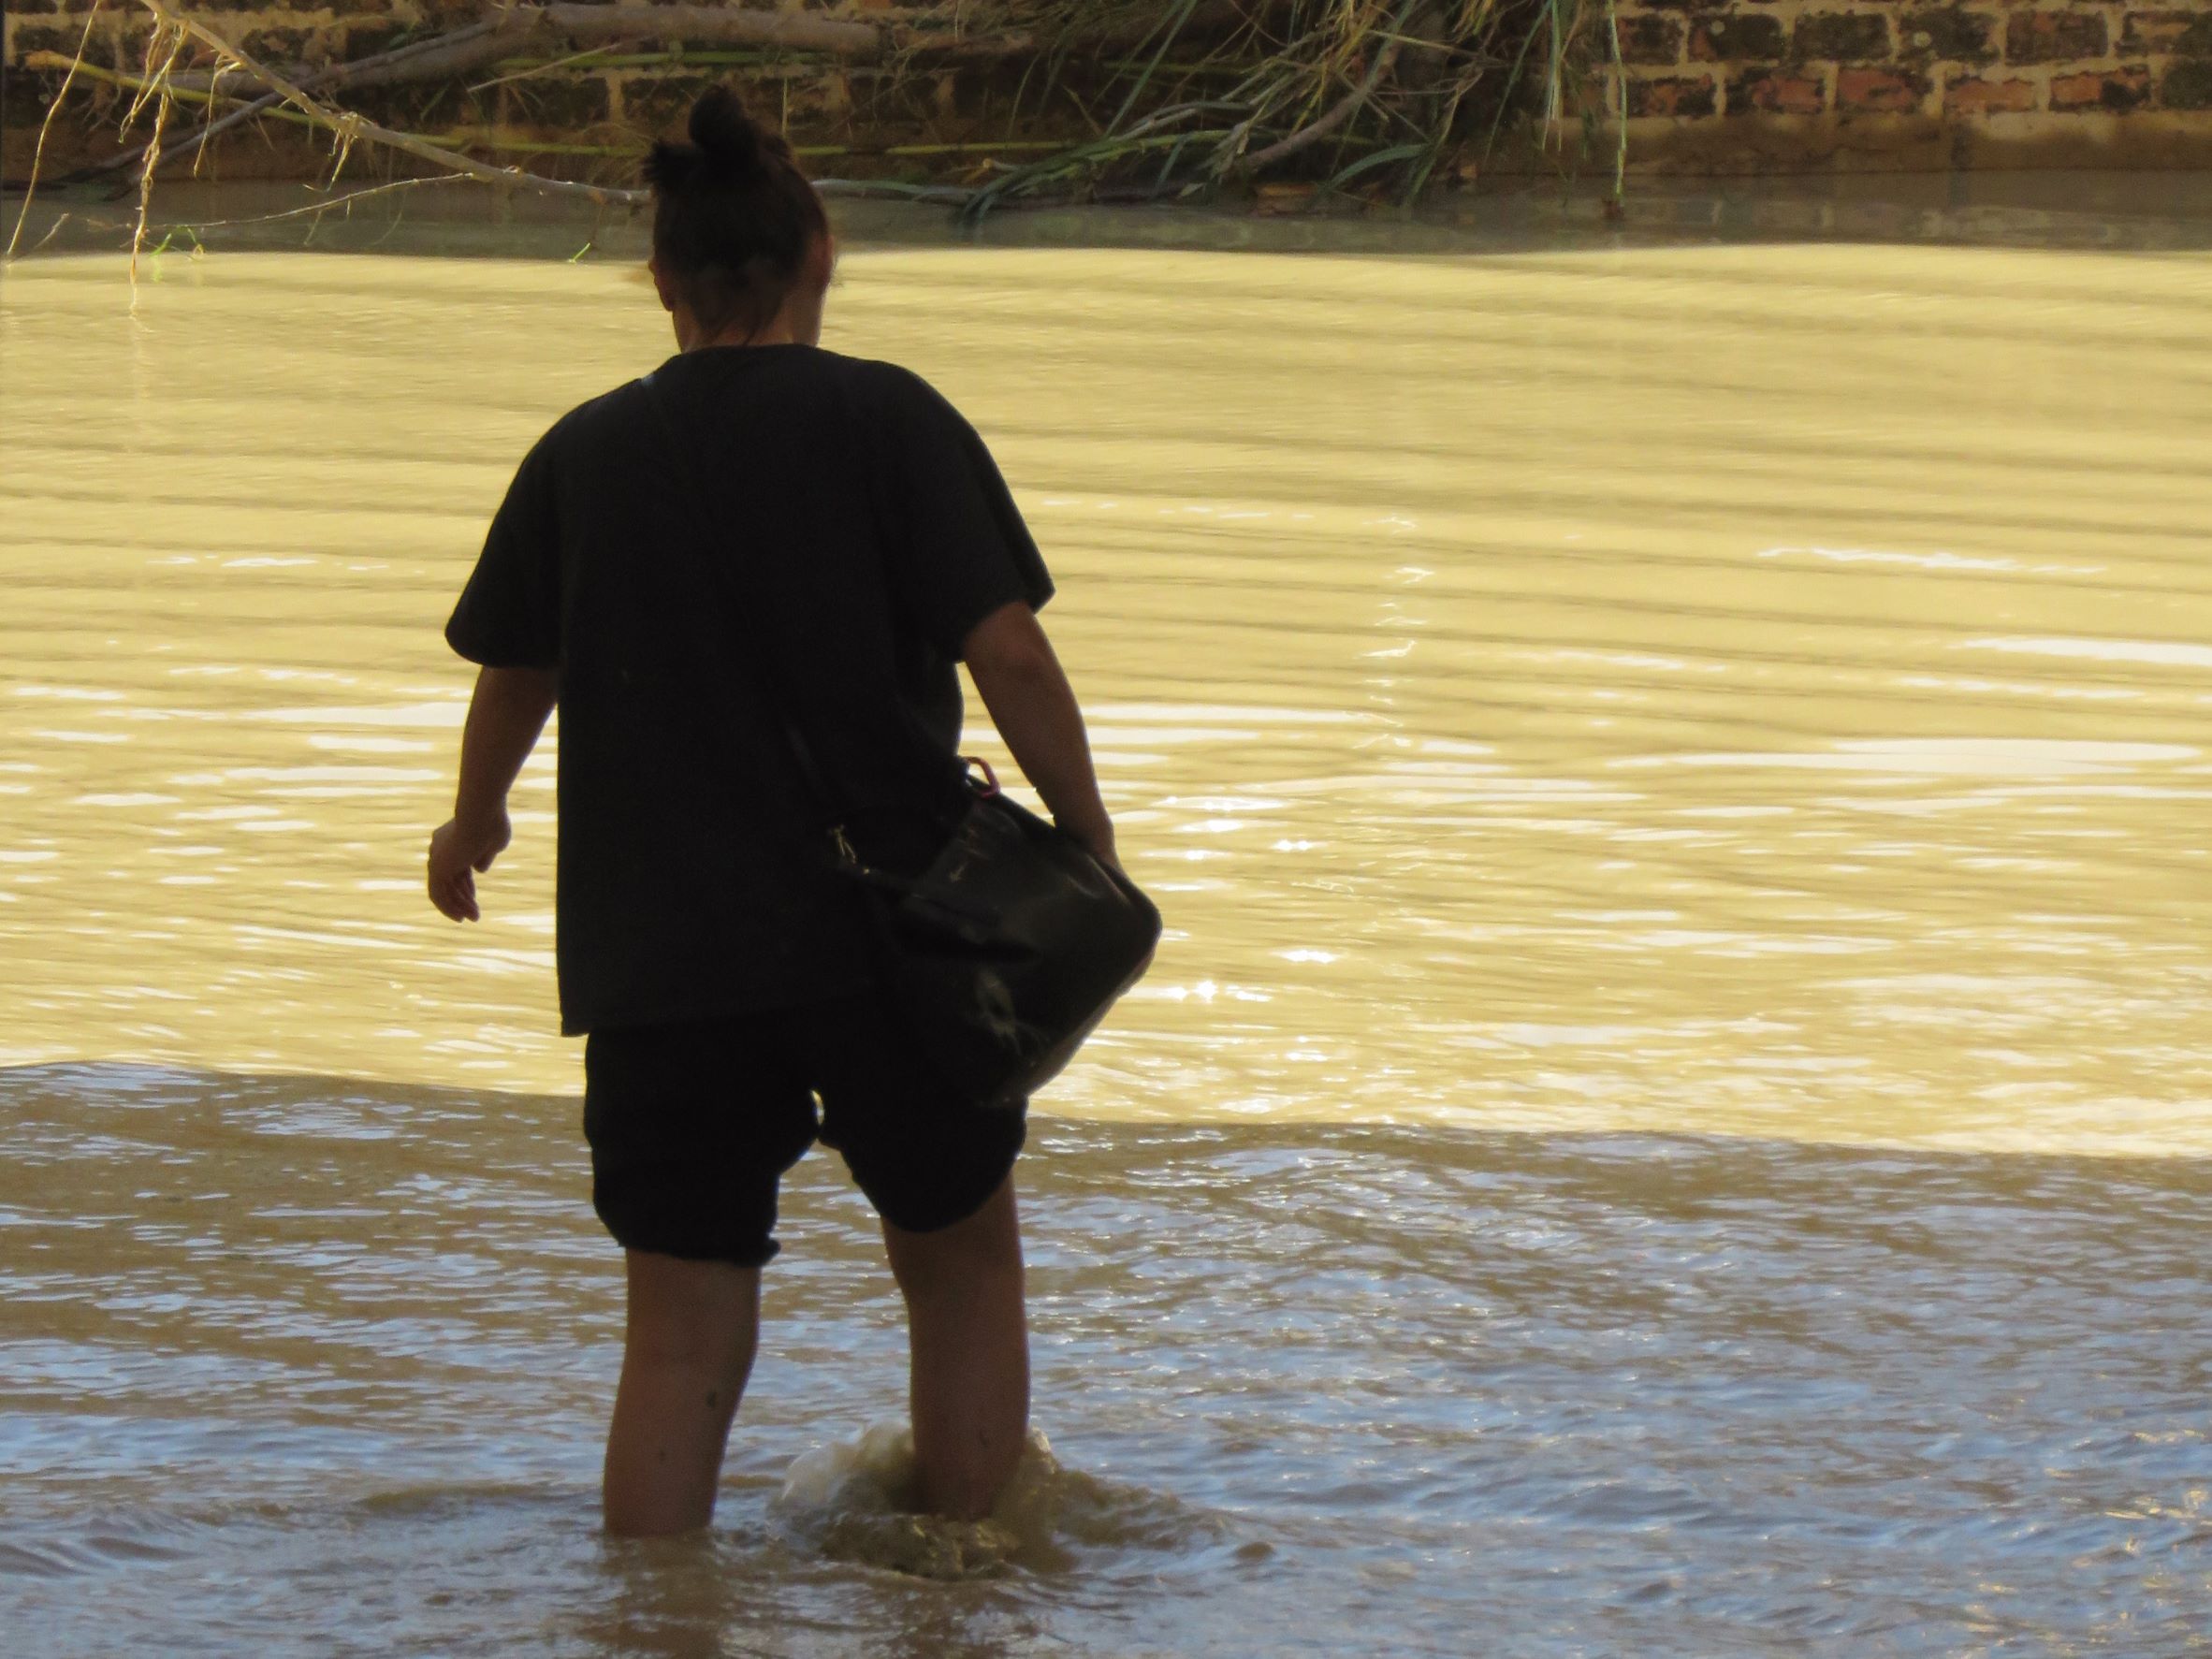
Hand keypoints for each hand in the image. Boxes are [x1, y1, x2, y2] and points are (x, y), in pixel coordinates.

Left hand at [427, 808, 510, 922]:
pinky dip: (448, 907)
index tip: (473, 898)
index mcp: (450, 838)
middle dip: (461, 898)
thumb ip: (485, 856)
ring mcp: (437, 858)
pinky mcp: (438, 868)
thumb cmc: (492, 824)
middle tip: (473, 914)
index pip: (456, 868)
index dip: (465, 885)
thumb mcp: (494, 843)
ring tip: (473, 919)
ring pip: (444, 889)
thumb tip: (479, 870)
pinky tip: (460, 917)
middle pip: (448, 880)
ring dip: (458, 906)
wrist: (482, 814)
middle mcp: (439, 848)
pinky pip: (439, 894)